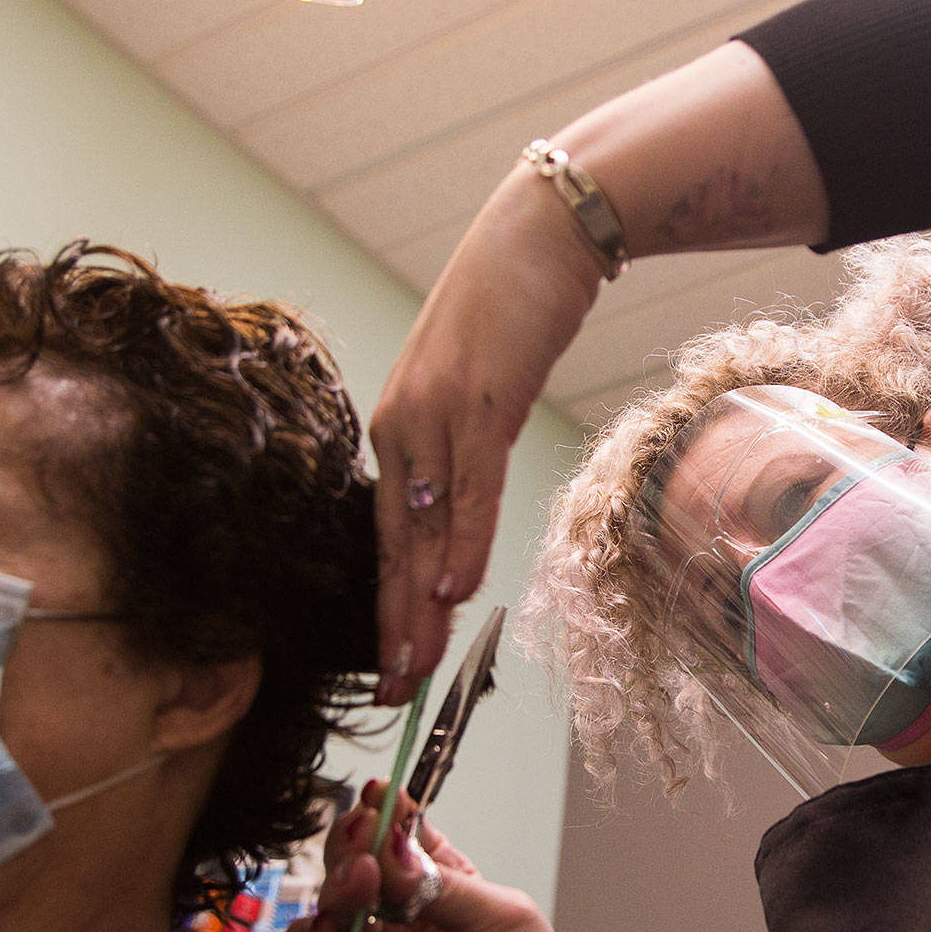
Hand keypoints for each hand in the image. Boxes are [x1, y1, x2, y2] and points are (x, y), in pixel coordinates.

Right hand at [283, 781, 614, 931]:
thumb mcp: (508, 923)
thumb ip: (448, 886)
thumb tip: (395, 846)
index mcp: (441, 887)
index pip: (398, 837)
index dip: (384, 815)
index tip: (377, 798)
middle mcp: (398, 921)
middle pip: (352, 869)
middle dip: (352, 848)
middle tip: (364, 842)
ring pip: (326, 914)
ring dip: (333, 893)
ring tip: (356, 884)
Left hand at [368, 172, 603, 702]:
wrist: (541, 236)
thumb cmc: (512, 311)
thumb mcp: (479, 394)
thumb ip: (463, 455)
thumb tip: (464, 520)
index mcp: (397, 432)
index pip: (389, 540)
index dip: (389, 609)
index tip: (392, 668)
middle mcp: (402, 427)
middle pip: (396, 548)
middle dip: (394, 628)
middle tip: (392, 695)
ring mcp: (436, 414)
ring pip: (427, 529)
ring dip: (421, 604)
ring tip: (416, 667)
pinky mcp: (479, 400)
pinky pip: (468, 485)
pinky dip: (462, 539)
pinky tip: (454, 588)